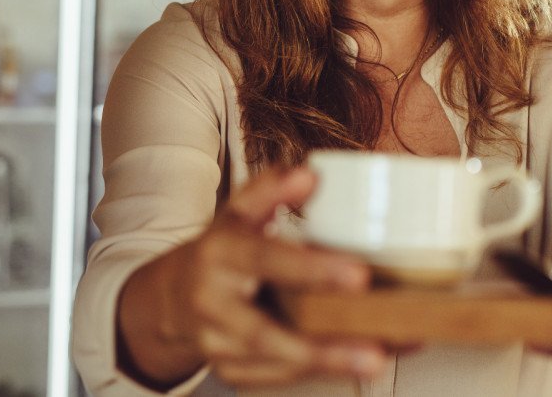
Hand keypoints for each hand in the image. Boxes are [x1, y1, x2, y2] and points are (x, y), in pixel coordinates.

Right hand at [117, 167, 386, 388]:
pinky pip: (279, 377)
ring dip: (332, 363)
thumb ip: (271, 189)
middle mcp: (212, 305)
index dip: (312, 269)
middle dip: (320, 345)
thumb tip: (309, 175)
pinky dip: (323, 372)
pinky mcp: (231, 371)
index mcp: (219, 255)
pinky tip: (361, 360)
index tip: (360, 276)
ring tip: (379, 359)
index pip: (266, 260)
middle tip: (376, 349)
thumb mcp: (239, 212)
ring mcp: (219, 345)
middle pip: (264, 332)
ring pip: (277, 362)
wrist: (173, 299)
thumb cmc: (222, 250)